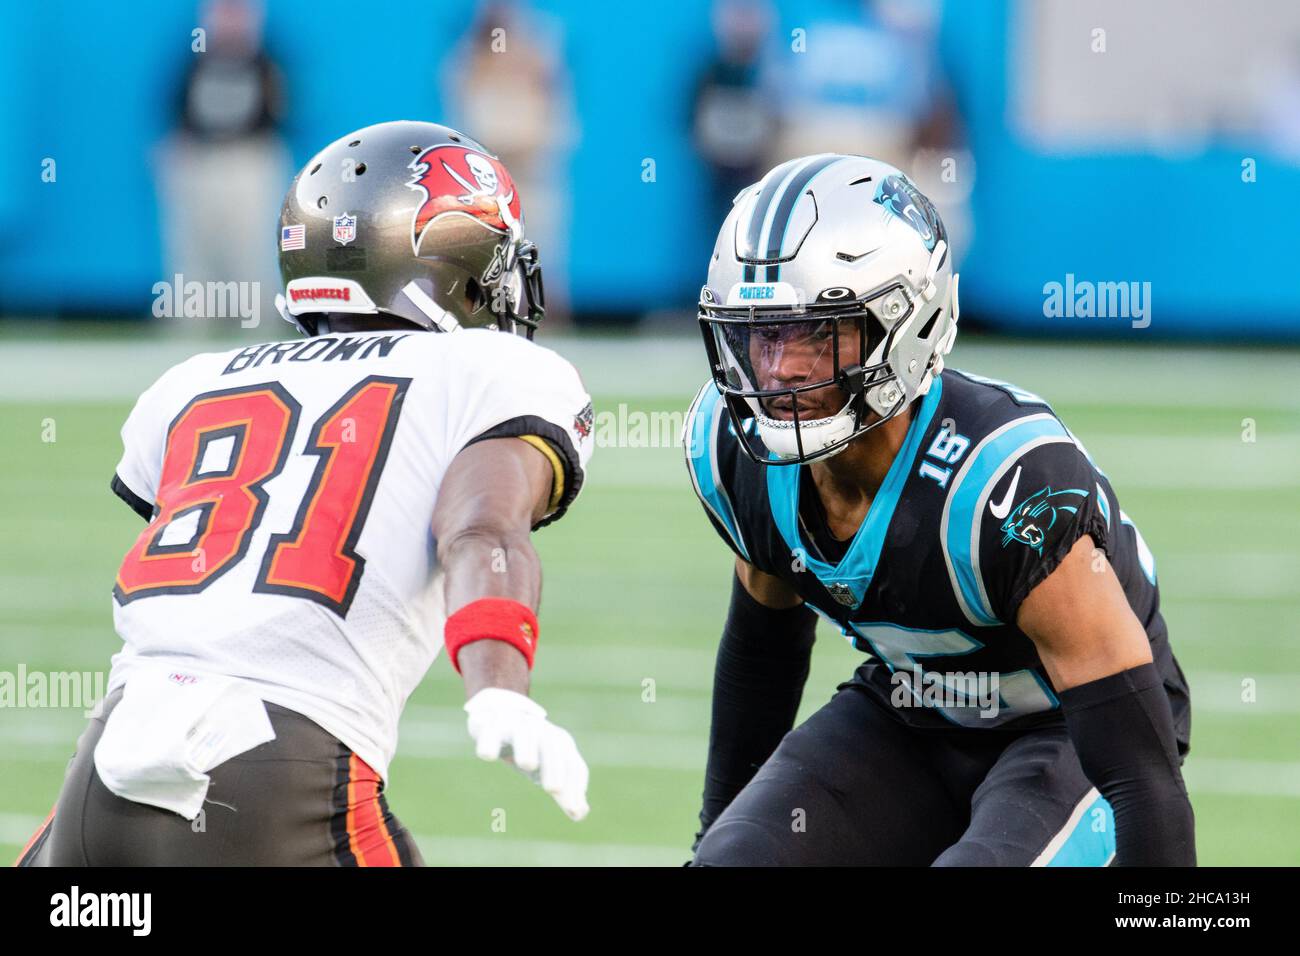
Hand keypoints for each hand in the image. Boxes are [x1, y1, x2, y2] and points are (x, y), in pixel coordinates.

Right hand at [463, 687, 589, 820]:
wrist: (501, 712)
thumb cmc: (531, 747)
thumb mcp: (548, 766)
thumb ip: (565, 789)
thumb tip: (581, 813)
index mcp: (558, 741)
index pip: (571, 763)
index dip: (574, 786)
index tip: (574, 810)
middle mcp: (540, 730)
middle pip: (552, 744)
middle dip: (554, 766)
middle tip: (554, 790)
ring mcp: (515, 724)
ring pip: (523, 732)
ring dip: (526, 747)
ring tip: (527, 764)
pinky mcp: (490, 723)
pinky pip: (490, 730)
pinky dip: (489, 741)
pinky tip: (488, 755)